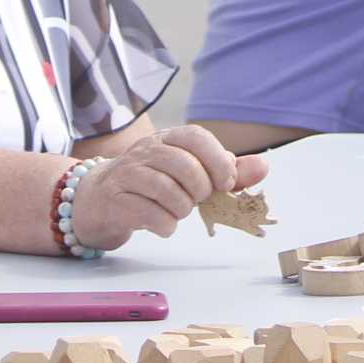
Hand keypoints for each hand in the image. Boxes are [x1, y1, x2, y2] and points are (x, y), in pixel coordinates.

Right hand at [70, 124, 255, 250]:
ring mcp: (127, 173)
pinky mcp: (114, 199)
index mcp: (168, 138)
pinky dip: (165, 225)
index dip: (217, 160)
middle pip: (184, 165)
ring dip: (182, 209)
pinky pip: (148, 213)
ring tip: (178, 212)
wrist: (99, 199)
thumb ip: (227, 171)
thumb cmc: (153, 185)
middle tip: (197, 200)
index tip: (226, 183)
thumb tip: (263, 167)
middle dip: (200, 190)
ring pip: (166, 189)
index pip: (196, 137)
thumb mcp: (190, 174)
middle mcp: (146, 150)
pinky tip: (164, 225)